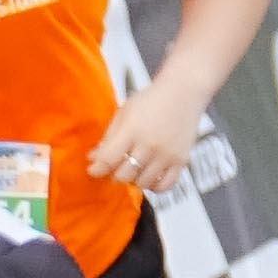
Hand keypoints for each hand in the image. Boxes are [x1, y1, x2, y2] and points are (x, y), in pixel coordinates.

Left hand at [88, 70, 209, 196]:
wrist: (183, 92)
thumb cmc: (151, 100)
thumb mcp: (124, 112)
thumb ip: (109, 137)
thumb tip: (94, 159)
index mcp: (132, 129)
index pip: (108, 159)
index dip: (97, 169)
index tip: (93, 169)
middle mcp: (150, 144)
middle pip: (124, 176)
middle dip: (114, 174)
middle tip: (115, 167)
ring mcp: (167, 155)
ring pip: (143, 183)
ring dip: (134, 179)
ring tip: (133, 168)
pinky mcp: (181, 161)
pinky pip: (165, 186)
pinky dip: (154, 186)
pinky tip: (149, 176)